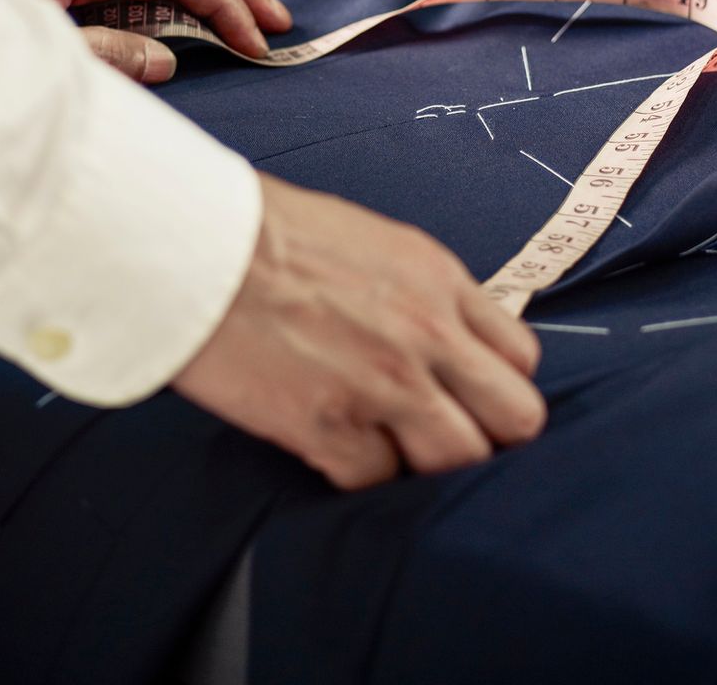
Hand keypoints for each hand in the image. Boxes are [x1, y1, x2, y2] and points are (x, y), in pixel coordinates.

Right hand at [175, 174, 546, 488]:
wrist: (196, 244)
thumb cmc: (265, 234)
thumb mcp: (371, 242)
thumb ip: (419, 294)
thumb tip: (441, 339)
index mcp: (439, 281)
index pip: (521, 359)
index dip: (495, 387)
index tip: (467, 397)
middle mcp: (427, 334)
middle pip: (516, 419)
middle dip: (485, 434)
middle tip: (441, 434)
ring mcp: (385, 384)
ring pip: (458, 461)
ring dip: (425, 462)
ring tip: (384, 445)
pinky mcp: (330, 425)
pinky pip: (376, 481)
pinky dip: (356, 474)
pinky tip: (328, 445)